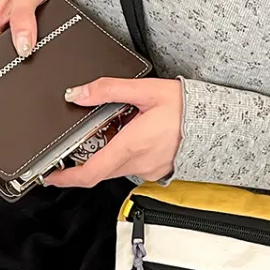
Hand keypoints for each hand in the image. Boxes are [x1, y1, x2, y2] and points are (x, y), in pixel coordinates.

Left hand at [45, 77, 182, 187]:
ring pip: (117, 166)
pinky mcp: (159, 170)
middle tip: (92, 134)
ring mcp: (149, 169)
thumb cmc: (187, 108)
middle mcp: (138, 163)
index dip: (67, 178)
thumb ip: (108, 90)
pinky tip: (138, 133)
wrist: (217, 122)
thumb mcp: (144, 90)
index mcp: (130, 146)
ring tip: (123, 125)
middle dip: (90, 154)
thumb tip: (78, 93)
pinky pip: (134, 165)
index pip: (90, 172)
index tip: (52, 177)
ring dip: (111, 150)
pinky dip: (128, 152)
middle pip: (100, 168)